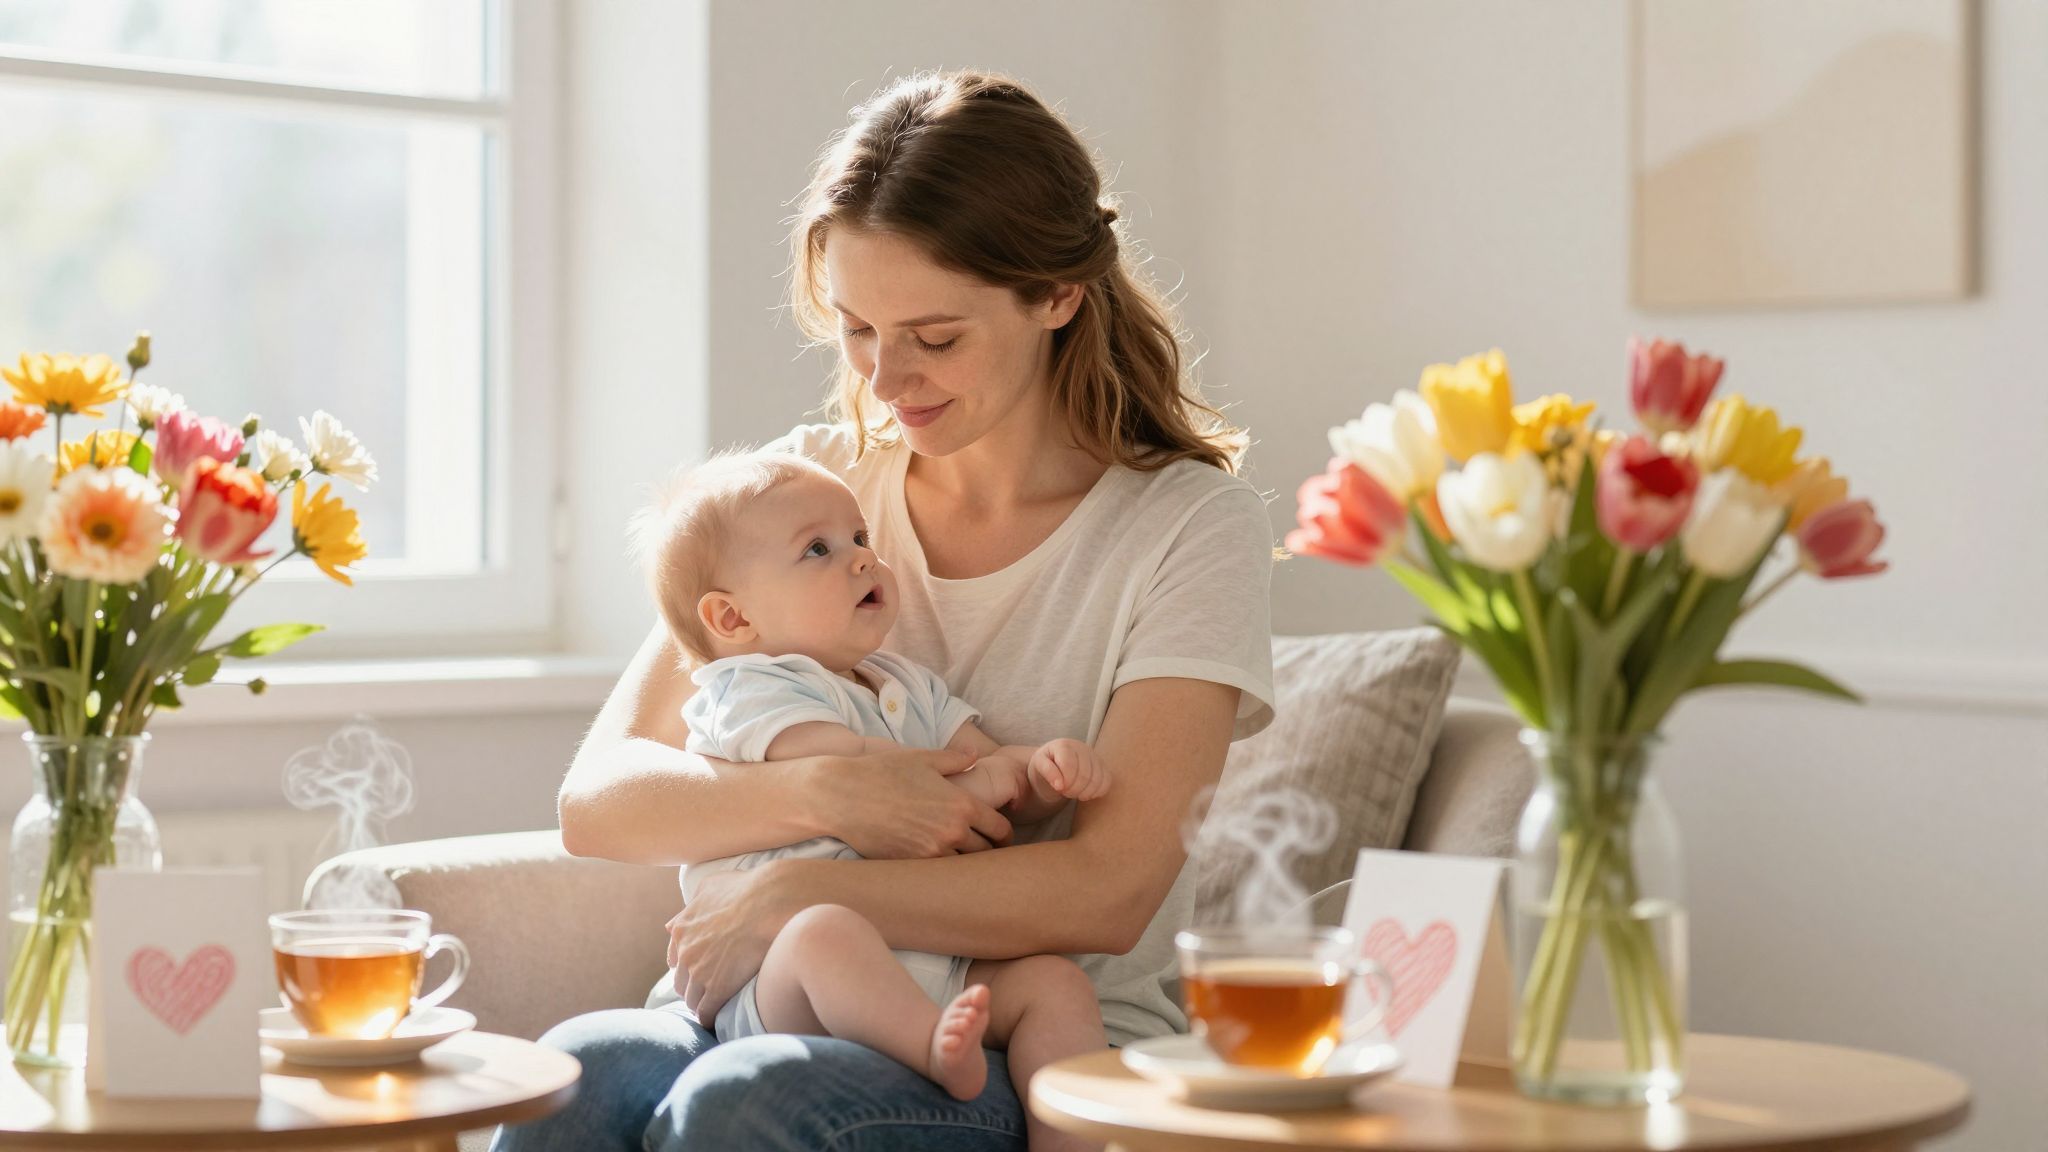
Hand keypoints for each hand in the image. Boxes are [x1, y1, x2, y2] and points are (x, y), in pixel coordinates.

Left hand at [666, 867, 784, 1021]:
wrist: (772, 903)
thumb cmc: (748, 889)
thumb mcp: (713, 885)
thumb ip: (695, 902)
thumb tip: (682, 916)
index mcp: (682, 928)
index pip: (675, 959)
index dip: (688, 966)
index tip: (699, 971)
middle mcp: (685, 951)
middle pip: (681, 981)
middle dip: (693, 987)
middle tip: (709, 991)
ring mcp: (699, 972)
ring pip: (692, 999)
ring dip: (702, 1003)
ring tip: (716, 1007)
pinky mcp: (717, 988)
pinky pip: (706, 1013)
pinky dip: (710, 1017)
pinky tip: (719, 1020)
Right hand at [818, 748, 1013, 857]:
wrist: (841, 796)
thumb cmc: (882, 772)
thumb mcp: (922, 758)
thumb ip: (954, 759)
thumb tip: (974, 754)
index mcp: (961, 805)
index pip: (999, 829)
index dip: (1005, 835)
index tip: (1002, 837)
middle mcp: (951, 833)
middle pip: (985, 854)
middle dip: (988, 851)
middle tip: (985, 848)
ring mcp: (930, 854)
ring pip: (963, 869)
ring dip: (964, 863)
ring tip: (961, 858)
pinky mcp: (910, 866)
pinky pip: (937, 876)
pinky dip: (942, 872)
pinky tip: (938, 864)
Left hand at [1030, 738, 1110, 800]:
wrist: (1055, 764)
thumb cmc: (1046, 765)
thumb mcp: (1039, 765)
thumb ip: (1047, 771)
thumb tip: (1059, 785)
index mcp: (1064, 745)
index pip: (1069, 766)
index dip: (1064, 781)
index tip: (1058, 788)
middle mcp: (1082, 748)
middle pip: (1084, 775)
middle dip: (1073, 790)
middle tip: (1065, 792)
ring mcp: (1094, 756)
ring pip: (1097, 779)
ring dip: (1084, 792)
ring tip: (1074, 793)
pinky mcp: (1103, 766)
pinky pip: (1107, 781)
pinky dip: (1097, 791)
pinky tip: (1086, 793)